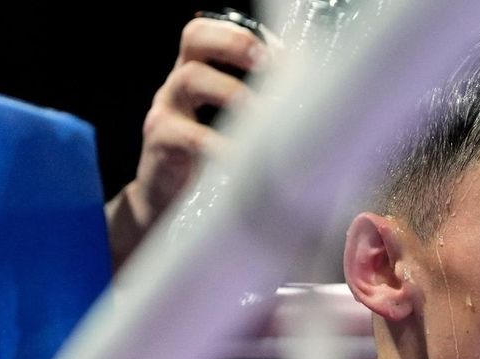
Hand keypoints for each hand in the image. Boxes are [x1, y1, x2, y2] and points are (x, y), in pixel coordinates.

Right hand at [107, 15, 268, 266]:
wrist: (170, 206)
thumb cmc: (214, 163)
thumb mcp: (237, 131)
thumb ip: (263, 113)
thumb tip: (318, 110)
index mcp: (201, 73)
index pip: (212, 32)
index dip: (244, 36)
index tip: (282, 55)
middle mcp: (180, 84)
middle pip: (195, 39)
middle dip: (234, 45)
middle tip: (268, 65)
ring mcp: (167, 109)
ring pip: (192, 79)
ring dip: (233, 91)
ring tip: (263, 115)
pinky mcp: (161, 143)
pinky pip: (189, 135)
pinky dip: (220, 145)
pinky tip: (243, 158)